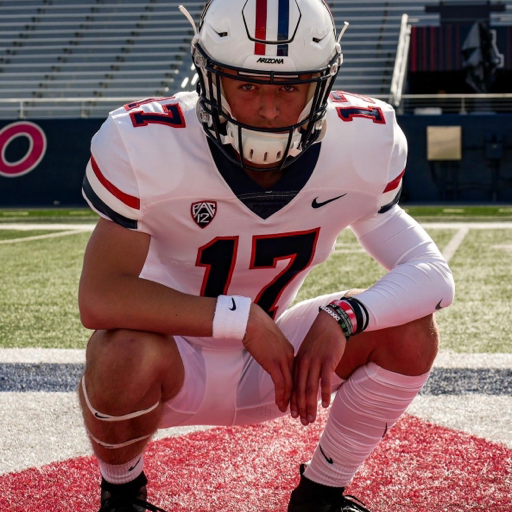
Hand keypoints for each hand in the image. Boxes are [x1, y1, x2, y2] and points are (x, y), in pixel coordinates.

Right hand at [242, 303, 294, 412]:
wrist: (251, 322)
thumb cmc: (256, 328)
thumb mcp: (269, 340)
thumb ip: (272, 350)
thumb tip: (268, 355)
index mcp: (289, 350)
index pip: (296, 373)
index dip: (296, 386)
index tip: (296, 397)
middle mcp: (289, 356)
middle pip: (296, 380)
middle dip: (297, 396)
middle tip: (298, 408)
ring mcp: (282, 360)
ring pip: (290, 385)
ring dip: (290, 400)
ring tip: (289, 411)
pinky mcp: (273, 364)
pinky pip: (281, 384)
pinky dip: (281, 396)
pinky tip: (280, 405)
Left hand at [290, 310, 345, 424]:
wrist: (330, 323)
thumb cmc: (320, 339)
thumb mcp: (308, 352)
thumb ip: (305, 366)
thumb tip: (304, 381)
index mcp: (298, 362)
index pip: (293, 385)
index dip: (293, 401)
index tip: (294, 415)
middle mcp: (304, 363)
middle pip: (300, 390)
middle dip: (301, 408)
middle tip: (303, 422)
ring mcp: (315, 362)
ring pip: (310, 388)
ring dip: (311, 406)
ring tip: (312, 419)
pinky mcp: (327, 360)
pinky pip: (324, 380)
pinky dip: (324, 394)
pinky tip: (325, 405)